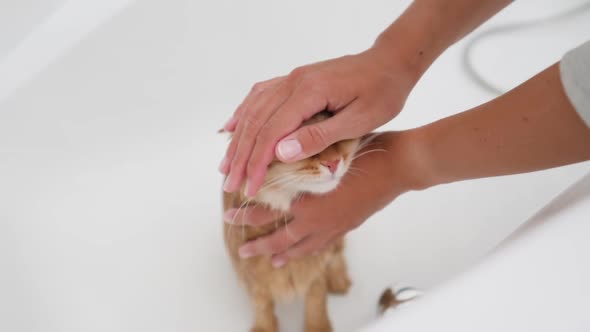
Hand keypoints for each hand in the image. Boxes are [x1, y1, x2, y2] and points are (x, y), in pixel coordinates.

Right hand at [219, 44, 419, 196]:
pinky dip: (244, 113)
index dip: (257, 163)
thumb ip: (319, 136)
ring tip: (225, 164)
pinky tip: (232, 127)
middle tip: (230, 184)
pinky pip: (260, 95)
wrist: (391, 62)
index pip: (272, 132)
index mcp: (309, 92)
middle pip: (257, 123)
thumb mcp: (358, 120)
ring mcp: (292, 78)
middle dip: (242, 157)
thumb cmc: (383, 93)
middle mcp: (294, 82)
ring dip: (238, 139)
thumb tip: (280, 153)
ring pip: (254, 110)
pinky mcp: (295, 79)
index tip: (250, 188)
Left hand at [222, 132, 424, 266]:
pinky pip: (323, 246)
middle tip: (244, 251)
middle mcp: (317, 218)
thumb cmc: (363, 152)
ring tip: (271, 261)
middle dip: (260, 245)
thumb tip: (270, 150)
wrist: (397, 166)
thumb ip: (298, 154)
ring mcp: (334, 226)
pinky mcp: (347, 227)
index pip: (268, 210)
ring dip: (284, 255)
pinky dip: (309, 251)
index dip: (246, 214)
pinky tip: (305, 251)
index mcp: (307, 198)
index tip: (228, 215)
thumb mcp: (324, 148)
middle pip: (281, 239)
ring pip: (303, 248)